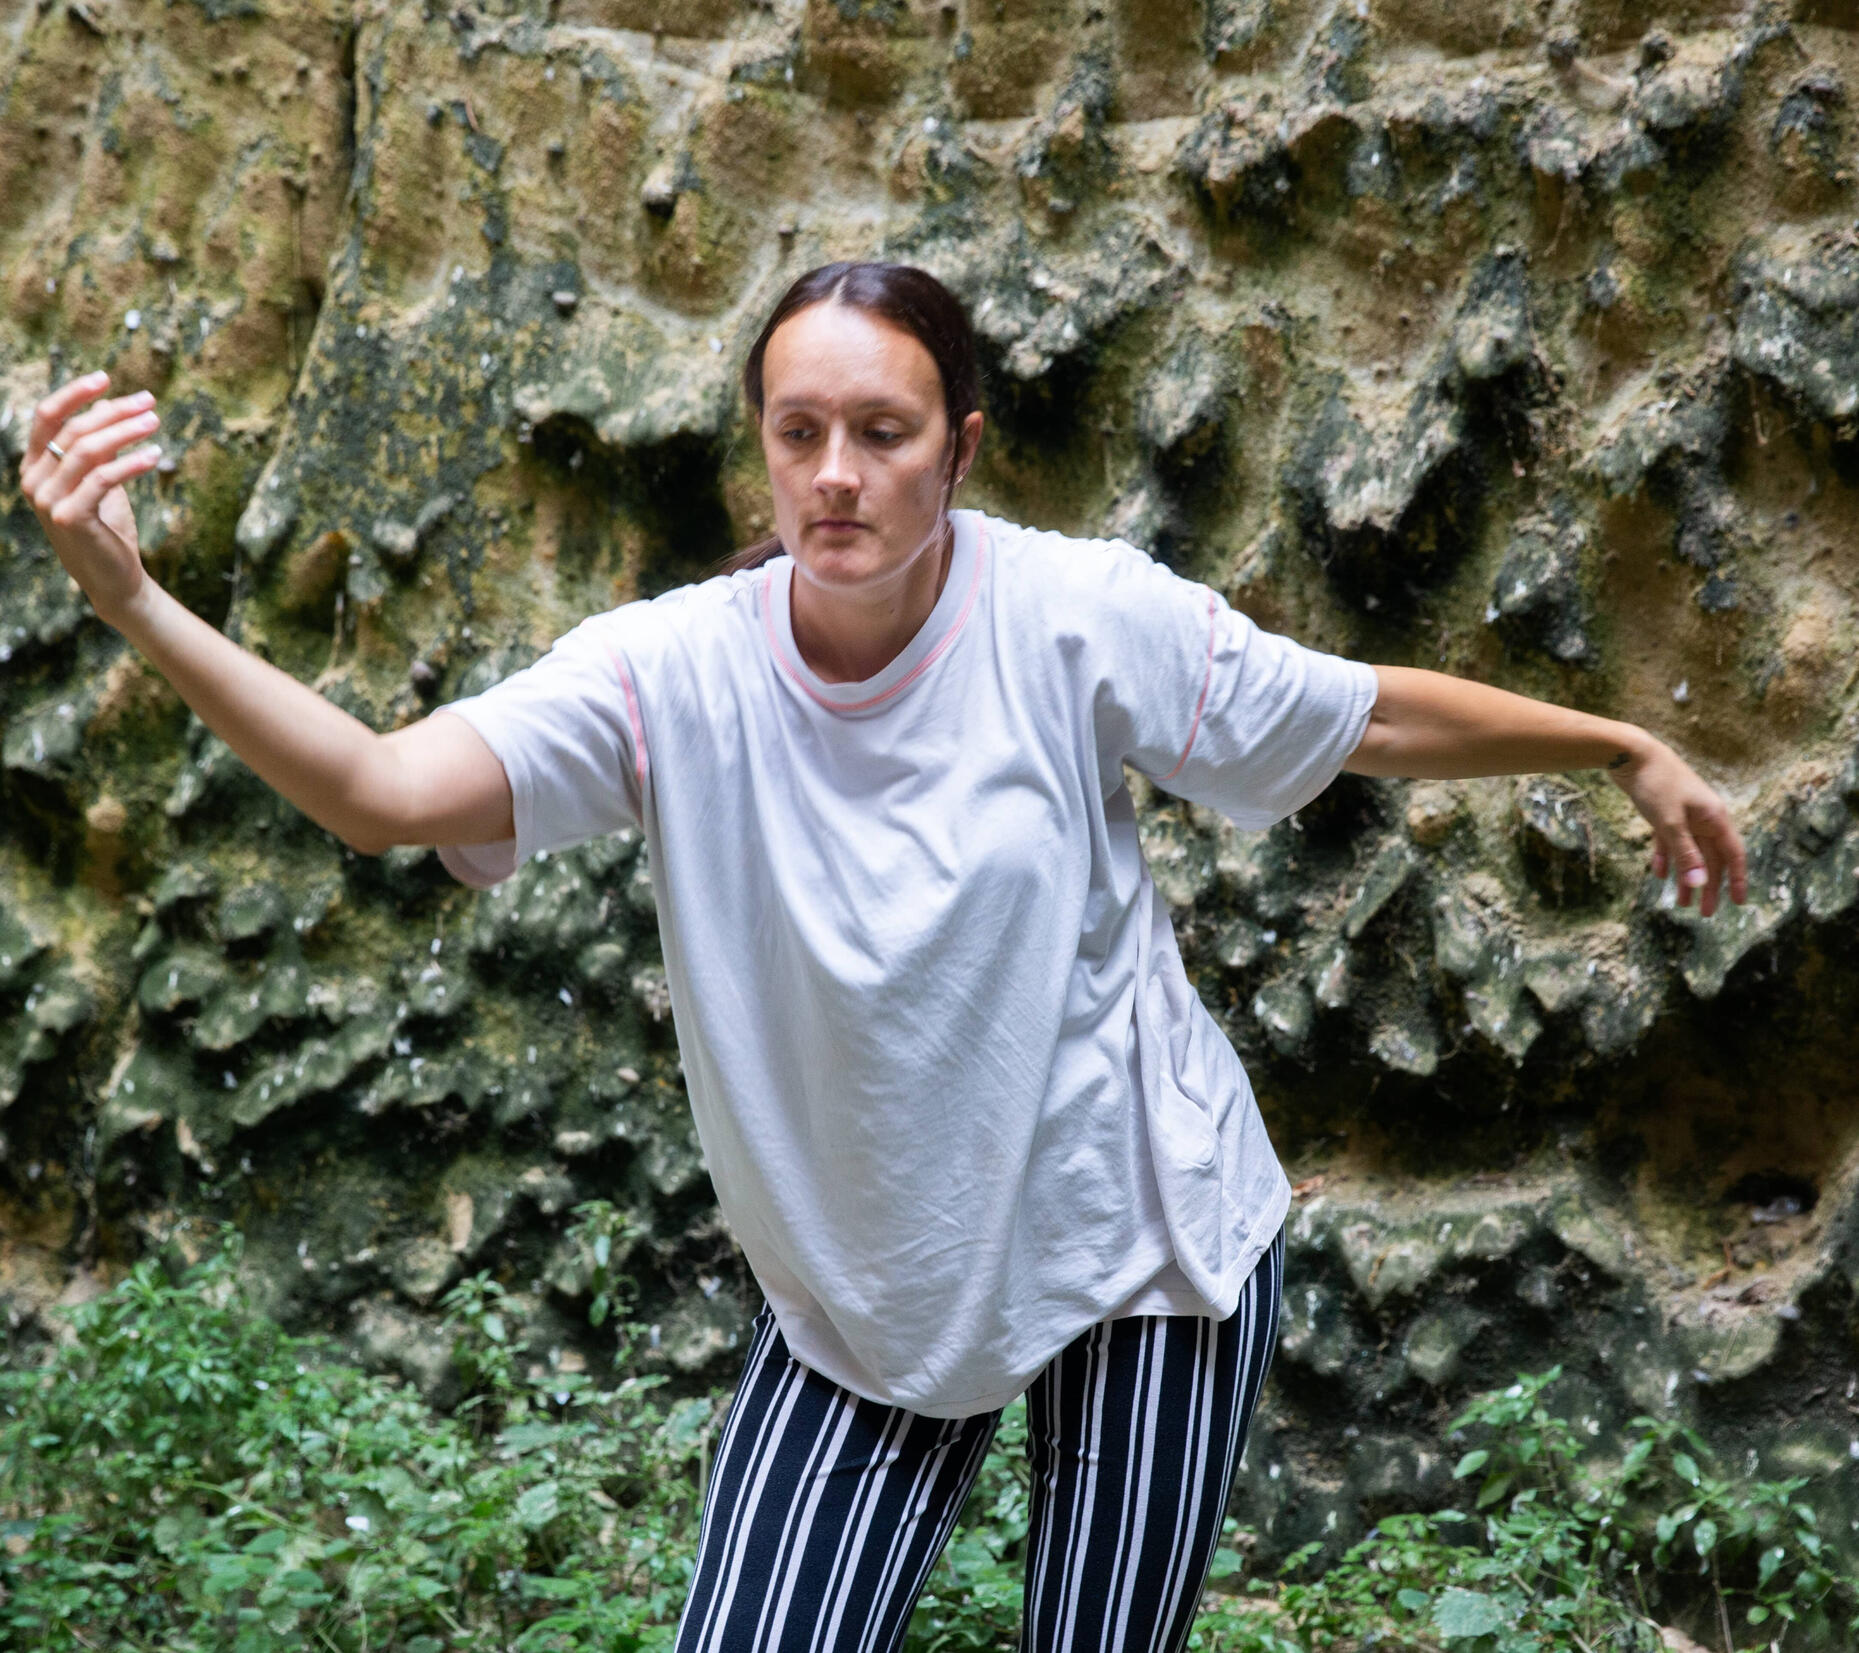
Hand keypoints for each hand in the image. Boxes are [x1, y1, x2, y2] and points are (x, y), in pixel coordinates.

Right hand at [19, 371, 164, 625]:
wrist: (114, 579)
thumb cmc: (107, 528)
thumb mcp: (99, 481)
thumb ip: (97, 449)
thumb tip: (110, 410)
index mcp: (35, 467)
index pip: (47, 417)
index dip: (74, 393)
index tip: (106, 377)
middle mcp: (34, 481)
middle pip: (72, 429)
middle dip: (113, 411)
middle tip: (149, 402)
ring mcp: (48, 501)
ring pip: (87, 450)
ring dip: (125, 432)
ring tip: (155, 422)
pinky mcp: (71, 518)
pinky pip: (103, 478)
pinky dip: (131, 463)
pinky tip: (156, 456)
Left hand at [1605, 737, 1747, 916]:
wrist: (1629, 754)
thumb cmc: (1655, 784)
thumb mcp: (1670, 822)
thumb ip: (1685, 853)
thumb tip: (1700, 883)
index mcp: (1714, 818)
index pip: (1733, 854)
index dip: (1737, 879)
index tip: (1738, 902)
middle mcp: (1704, 817)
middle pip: (1710, 858)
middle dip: (1708, 886)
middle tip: (1705, 913)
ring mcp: (1684, 815)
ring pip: (1689, 852)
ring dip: (1686, 877)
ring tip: (1682, 903)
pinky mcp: (1663, 812)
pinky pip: (1669, 841)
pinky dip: (1666, 857)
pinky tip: (1660, 875)